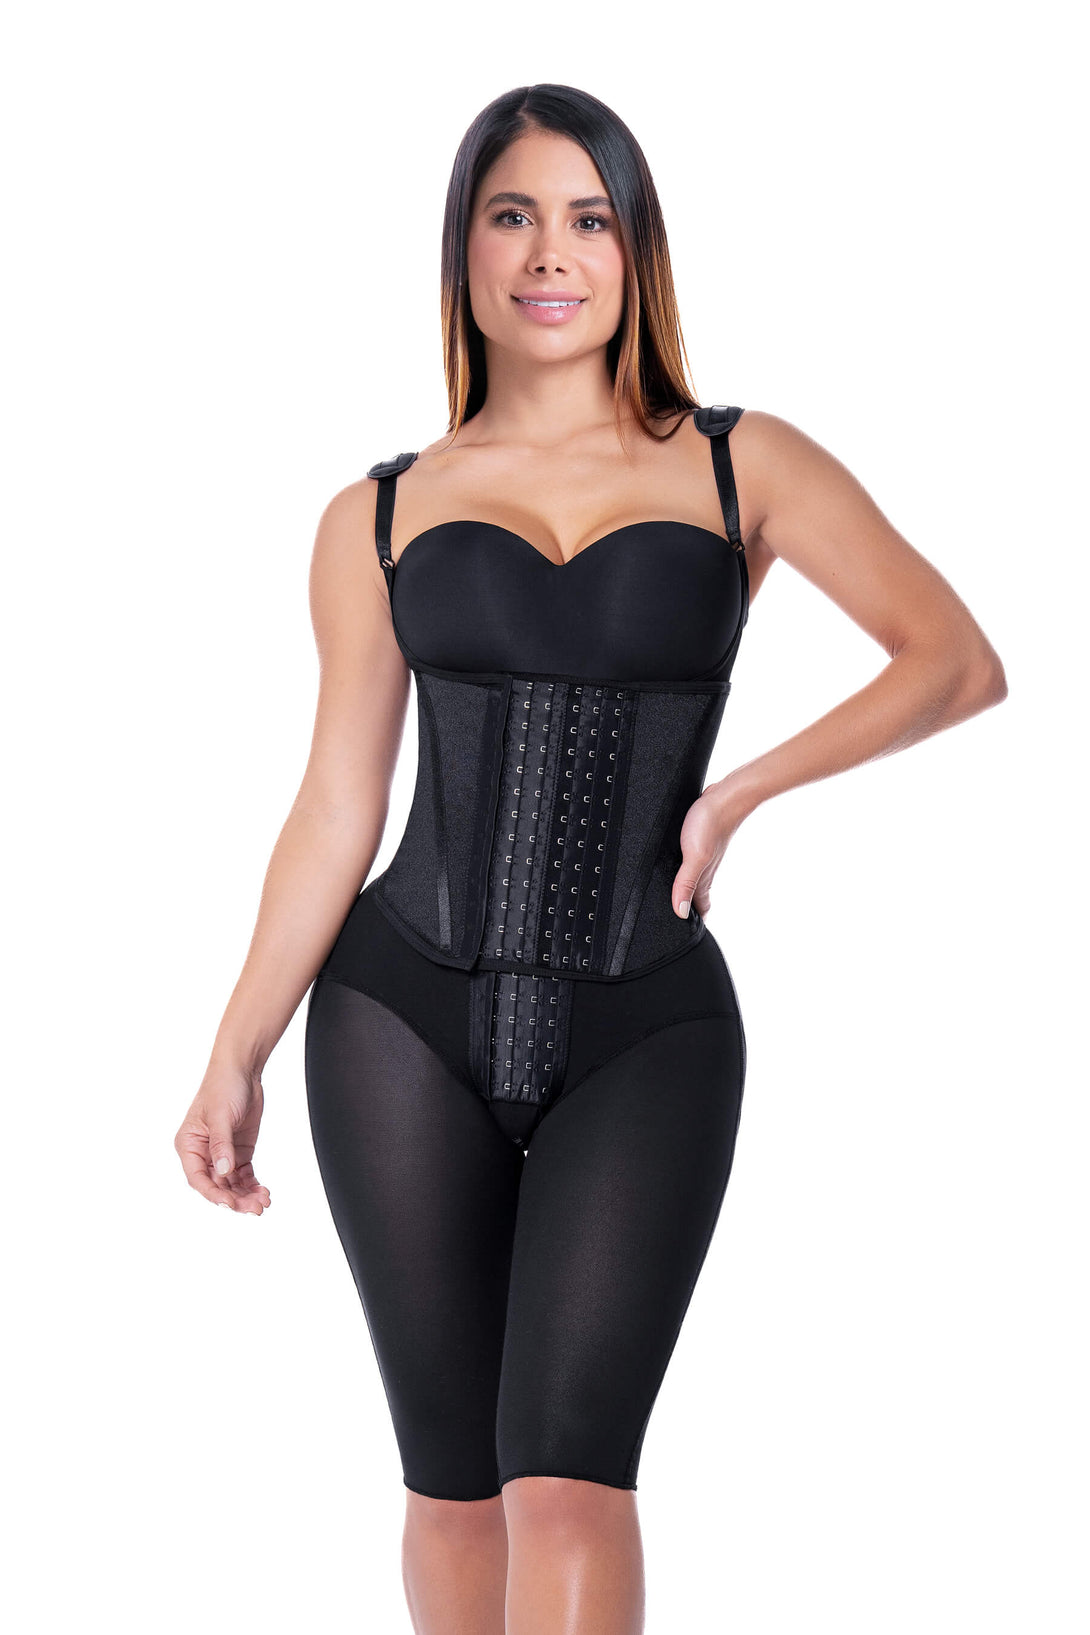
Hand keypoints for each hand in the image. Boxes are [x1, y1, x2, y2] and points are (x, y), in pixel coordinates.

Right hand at [175, 1063, 271, 1214]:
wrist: (242, 1070)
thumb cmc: (222, 1087)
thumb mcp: (220, 1116)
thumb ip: (221, 1145)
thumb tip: (223, 1172)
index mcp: (189, 1145)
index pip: (197, 1178)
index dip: (213, 1194)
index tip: (229, 1203)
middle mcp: (203, 1153)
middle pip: (217, 1185)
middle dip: (235, 1198)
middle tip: (254, 1208)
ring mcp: (222, 1154)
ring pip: (231, 1184)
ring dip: (246, 1195)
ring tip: (263, 1202)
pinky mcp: (238, 1151)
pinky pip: (244, 1175)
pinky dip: (253, 1185)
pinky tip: (263, 1192)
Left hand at [671, 778, 750, 920]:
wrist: (727, 795)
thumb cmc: (711, 823)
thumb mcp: (693, 857)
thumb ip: (686, 884)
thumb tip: (681, 913)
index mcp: (703, 877)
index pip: (699, 907)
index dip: (692, 920)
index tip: (682, 934)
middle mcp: (705, 868)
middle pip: (696, 895)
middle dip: (689, 908)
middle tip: (677, 919)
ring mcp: (705, 854)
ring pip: (696, 878)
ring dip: (688, 889)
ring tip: (677, 898)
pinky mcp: (702, 840)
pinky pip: (694, 860)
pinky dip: (687, 869)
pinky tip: (680, 865)